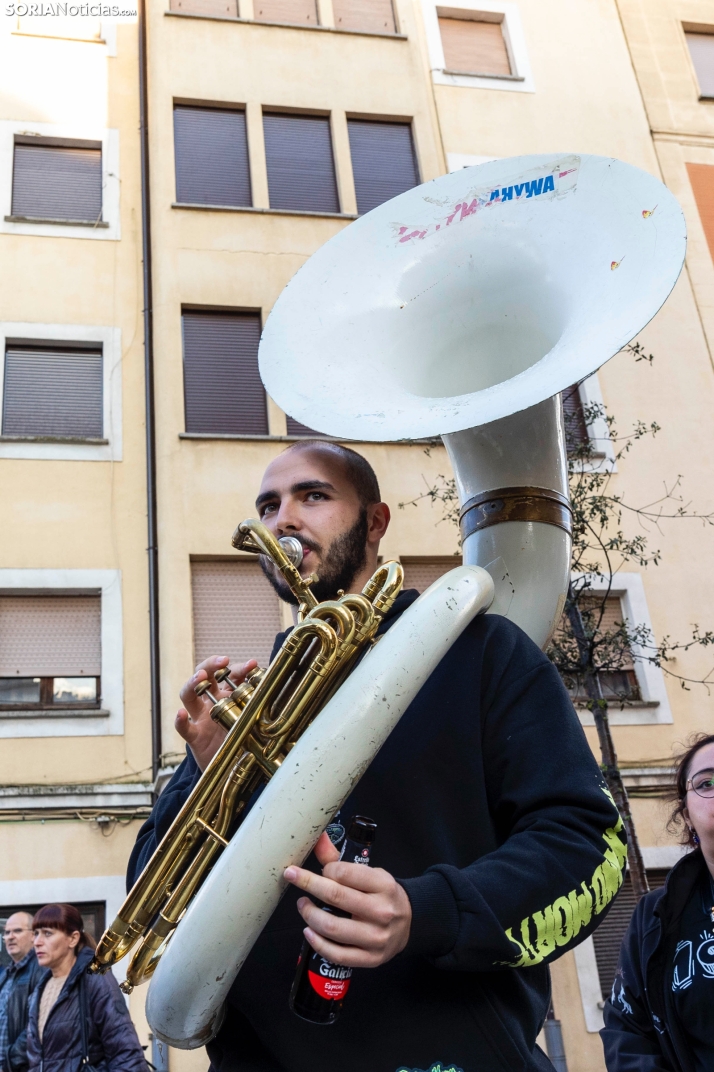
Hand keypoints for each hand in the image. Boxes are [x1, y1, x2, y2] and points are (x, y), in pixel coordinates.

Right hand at [175, 656, 257, 770]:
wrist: (230, 768)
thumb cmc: (241, 738)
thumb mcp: (252, 718)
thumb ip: (260, 703)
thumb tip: (274, 685)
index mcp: (226, 696)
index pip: (228, 675)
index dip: (239, 668)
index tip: (252, 664)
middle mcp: (211, 703)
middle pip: (204, 676)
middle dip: (211, 665)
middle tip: (223, 661)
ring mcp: (200, 719)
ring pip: (188, 696)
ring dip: (192, 684)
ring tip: (200, 677)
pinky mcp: (195, 737)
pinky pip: (184, 728)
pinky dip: (180, 721)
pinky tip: (181, 714)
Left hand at [283, 832, 411, 967]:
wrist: (410, 924)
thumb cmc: (382, 894)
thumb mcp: (369, 873)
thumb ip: (340, 858)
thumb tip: (318, 837)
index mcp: (384, 885)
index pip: (344, 873)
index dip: (326, 870)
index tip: (322, 870)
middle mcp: (382, 911)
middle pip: (335, 896)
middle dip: (308, 884)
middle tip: (293, 877)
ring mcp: (376, 938)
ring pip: (332, 927)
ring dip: (309, 915)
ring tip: (303, 905)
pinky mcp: (370, 959)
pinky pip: (337, 954)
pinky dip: (317, 942)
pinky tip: (309, 931)